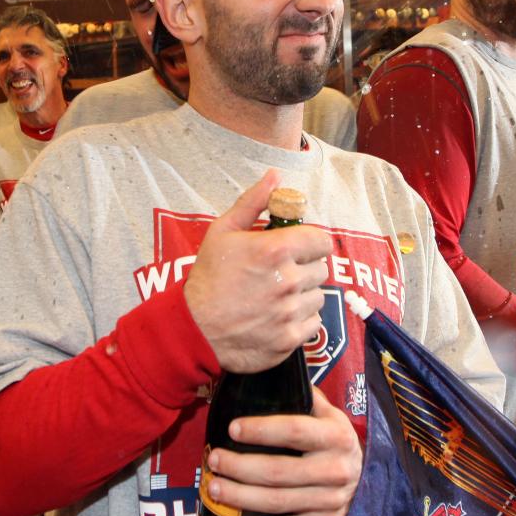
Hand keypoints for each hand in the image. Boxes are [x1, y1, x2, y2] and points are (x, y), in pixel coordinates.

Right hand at [184, 171, 330, 374]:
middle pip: (321, 269)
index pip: (322, 241)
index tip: (299, 249)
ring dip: (303, 296)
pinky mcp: (290, 339)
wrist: (193, 329)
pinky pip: (314, 324)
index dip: (311, 243)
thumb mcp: (223, 231)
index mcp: (276, 250)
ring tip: (276, 297)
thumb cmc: (207, 277)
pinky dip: (300, 321)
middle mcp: (288, 281)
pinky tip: (278, 317)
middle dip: (304, 269)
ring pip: (318, 297)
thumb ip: (253, 202)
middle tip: (280, 274)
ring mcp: (290, 313)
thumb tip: (276, 176)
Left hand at [204, 388, 361, 515]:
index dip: (262, 430)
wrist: (370, 482)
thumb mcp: (331, 415)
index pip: (295, 431)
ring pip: (278, 502)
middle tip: (214, 460)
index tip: (232, 428)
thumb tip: (273, 368)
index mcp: (336, 436)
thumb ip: (306, 397)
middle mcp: (336, 469)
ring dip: (241, 497)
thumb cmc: (337, 443)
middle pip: (279, 471)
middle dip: (240, 467)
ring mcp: (333, 501)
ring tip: (214, 488)